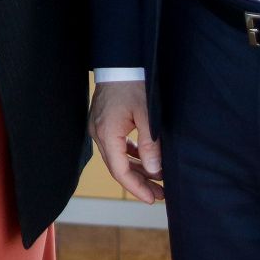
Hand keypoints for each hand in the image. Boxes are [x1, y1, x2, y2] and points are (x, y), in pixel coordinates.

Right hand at [89, 80, 164, 204]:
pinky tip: (145, 160)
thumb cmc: (134, 83)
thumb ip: (150, 144)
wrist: (120, 60)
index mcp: (107, 133)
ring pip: (117, 157)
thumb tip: (154, 171)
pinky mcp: (104, 121)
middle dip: (139, 182)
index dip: (136, 187)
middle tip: (160, 194)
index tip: (152, 198)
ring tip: (157, 180)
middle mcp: (99, 133)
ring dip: (137, 169)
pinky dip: (131, 155)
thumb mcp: (147, 115)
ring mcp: (99, 127)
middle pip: (118, 166)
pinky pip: (116, 145)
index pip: (120, 171)